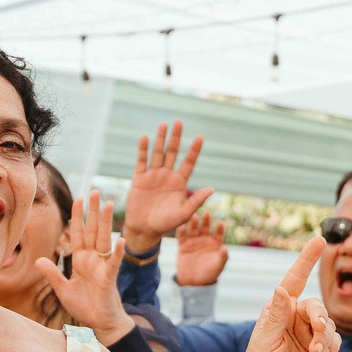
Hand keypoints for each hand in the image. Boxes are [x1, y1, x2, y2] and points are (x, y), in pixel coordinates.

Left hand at [38, 192, 132, 342]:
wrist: (100, 323)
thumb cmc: (84, 306)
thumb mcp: (62, 289)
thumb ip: (52, 274)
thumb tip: (38, 260)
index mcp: (81, 260)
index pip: (78, 234)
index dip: (78, 217)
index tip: (78, 199)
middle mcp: (92, 259)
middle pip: (92, 230)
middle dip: (93, 211)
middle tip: (95, 191)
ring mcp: (102, 267)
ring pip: (104, 240)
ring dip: (106, 222)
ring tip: (109, 204)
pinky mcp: (109, 279)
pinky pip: (114, 263)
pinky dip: (118, 252)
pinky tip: (121, 240)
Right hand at [123, 121, 211, 254]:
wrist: (144, 229)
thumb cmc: (166, 223)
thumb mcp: (184, 213)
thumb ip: (196, 200)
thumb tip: (212, 189)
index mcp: (179, 182)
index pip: (188, 162)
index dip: (194, 150)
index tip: (200, 137)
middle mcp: (167, 175)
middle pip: (172, 152)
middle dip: (176, 138)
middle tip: (179, 122)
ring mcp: (153, 175)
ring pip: (157, 153)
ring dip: (160, 139)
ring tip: (164, 124)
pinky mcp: (139, 178)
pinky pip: (141, 161)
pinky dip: (143, 150)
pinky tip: (145, 138)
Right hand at [176, 208, 228, 285]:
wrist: (193, 283)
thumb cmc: (209, 274)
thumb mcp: (218, 266)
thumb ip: (222, 256)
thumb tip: (226, 247)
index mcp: (215, 243)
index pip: (218, 233)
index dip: (219, 228)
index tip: (220, 222)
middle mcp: (204, 240)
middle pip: (205, 228)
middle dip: (206, 221)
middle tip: (207, 213)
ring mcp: (193, 241)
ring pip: (193, 230)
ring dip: (194, 223)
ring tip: (194, 216)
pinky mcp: (182, 245)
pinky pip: (181, 237)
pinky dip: (181, 231)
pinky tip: (181, 226)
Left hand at [237, 236, 337, 351]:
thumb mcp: (264, 341)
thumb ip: (276, 316)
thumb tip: (280, 289)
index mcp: (278, 310)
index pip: (294, 280)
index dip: (306, 260)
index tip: (319, 240)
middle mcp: (295, 318)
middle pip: (316, 305)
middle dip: (319, 316)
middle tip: (318, 329)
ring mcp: (310, 333)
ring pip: (328, 323)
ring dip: (324, 336)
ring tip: (315, 351)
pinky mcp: (322, 350)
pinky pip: (334, 340)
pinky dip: (330, 346)